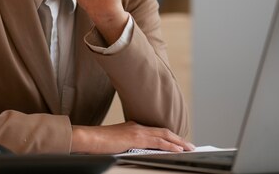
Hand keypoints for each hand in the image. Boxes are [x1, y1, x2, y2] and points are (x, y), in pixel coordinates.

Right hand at [71, 121, 194, 153]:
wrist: (89, 138)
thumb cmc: (98, 142)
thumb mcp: (116, 143)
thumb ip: (127, 145)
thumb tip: (134, 151)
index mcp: (133, 127)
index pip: (155, 131)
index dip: (169, 136)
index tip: (178, 141)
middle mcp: (137, 127)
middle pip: (163, 132)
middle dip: (178, 138)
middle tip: (189, 145)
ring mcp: (137, 132)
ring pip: (164, 136)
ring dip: (178, 142)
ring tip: (189, 148)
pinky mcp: (136, 139)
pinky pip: (157, 142)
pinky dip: (170, 145)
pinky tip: (177, 150)